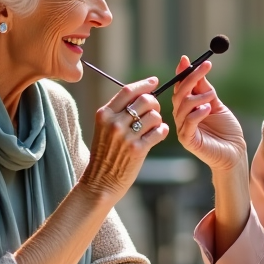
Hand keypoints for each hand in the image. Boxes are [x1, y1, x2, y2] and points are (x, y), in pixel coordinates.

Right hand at [82, 77, 168, 199]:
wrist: (101, 181)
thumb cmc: (105, 153)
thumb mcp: (103, 128)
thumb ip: (117, 112)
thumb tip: (141, 93)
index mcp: (104, 114)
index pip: (128, 90)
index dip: (144, 84)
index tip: (154, 82)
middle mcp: (114, 123)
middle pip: (145, 100)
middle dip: (154, 103)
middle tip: (154, 110)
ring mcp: (126, 137)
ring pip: (154, 116)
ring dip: (158, 120)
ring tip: (154, 126)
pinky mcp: (138, 150)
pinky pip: (159, 132)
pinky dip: (162, 131)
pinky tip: (159, 134)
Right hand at [171, 56, 245, 172]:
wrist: (235, 152)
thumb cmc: (227, 130)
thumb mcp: (217, 105)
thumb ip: (206, 90)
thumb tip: (198, 69)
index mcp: (187, 108)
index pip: (181, 87)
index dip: (182, 73)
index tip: (187, 59)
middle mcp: (182, 117)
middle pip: (179, 94)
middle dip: (190, 79)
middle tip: (204, 68)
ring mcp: (183, 129)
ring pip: (182, 107)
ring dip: (197, 97)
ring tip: (212, 96)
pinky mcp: (188, 140)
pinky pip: (187, 123)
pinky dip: (197, 113)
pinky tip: (208, 109)